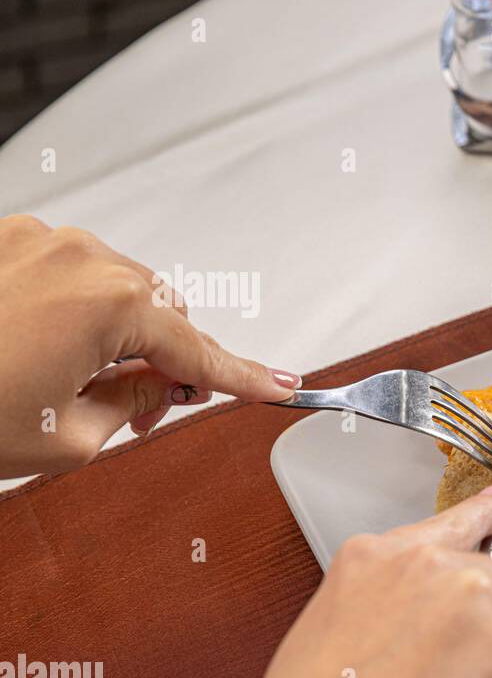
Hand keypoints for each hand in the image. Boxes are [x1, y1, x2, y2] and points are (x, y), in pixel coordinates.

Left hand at [0, 215, 299, 477]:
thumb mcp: (72, 438)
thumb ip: (138, 404)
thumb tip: (162, 386)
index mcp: (110, 301)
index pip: (199, 349)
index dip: (243, 377)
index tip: (278, 384)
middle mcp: (79, 255)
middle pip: (161, 311)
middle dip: (167, 359)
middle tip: (149, 412)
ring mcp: (37, 240)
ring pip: (118, 289)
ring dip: (118, 334)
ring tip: (79, 386)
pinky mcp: (4, 241)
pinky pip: (71, 273)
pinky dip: (77, 311)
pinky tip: (48, 352)